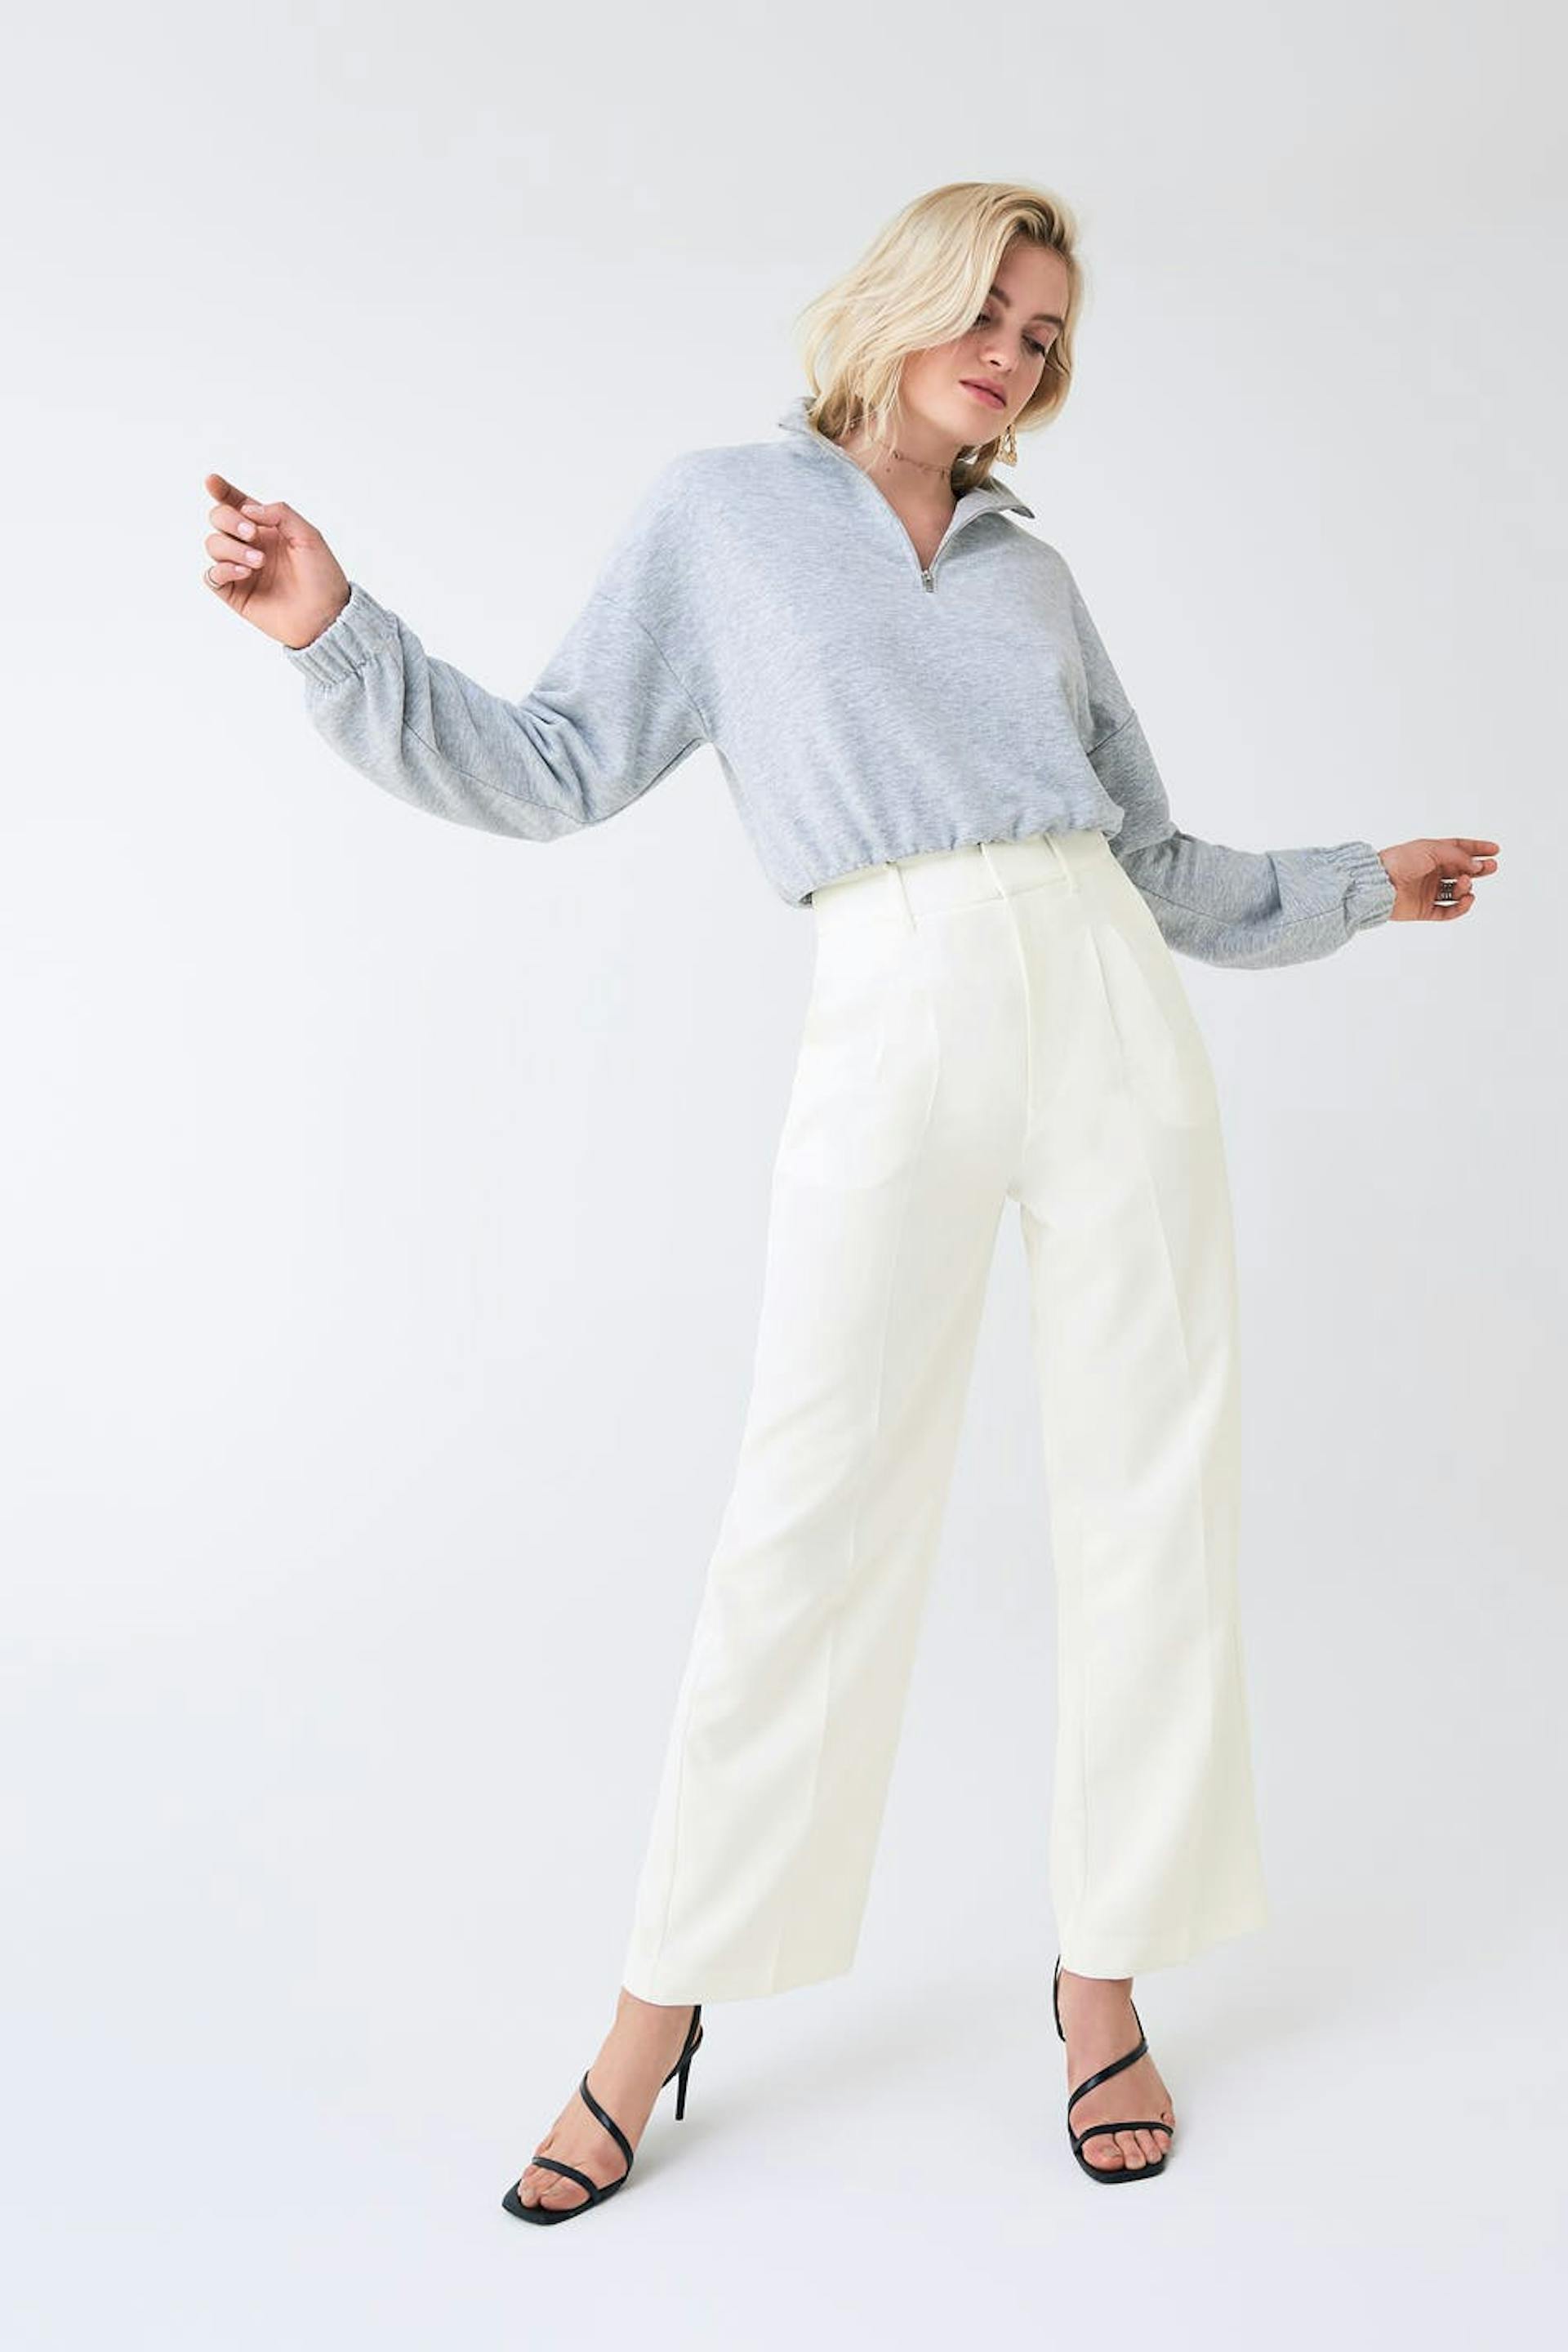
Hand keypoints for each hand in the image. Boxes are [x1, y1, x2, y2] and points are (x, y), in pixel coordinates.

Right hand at [201, 473, 350, 649]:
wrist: (325, 616)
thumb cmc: (322, 576)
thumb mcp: (308, 535)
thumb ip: (280, 513)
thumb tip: (248, 509)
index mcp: (267, 528)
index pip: (237, 503)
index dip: (221, 490)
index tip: (211, 481)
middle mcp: (250, 545)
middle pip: (218, 518)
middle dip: (229, 520)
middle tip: (252, 533)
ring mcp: (240, 568)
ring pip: (213, 544)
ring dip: (232, 548)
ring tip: (259, 562)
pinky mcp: (234, 592)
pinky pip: (211, 574)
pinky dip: (223, 569)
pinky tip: (245, 573)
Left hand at [1377, 837, 1499, 921]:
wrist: (1379, 884)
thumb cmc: (1400, 861)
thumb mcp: (1432, 850)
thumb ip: (1458, 856)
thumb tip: (1477, 866)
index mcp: (1431, 854)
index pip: (1459, 849)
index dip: (1477, 849)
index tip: (1495, 850)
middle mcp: (1431, 873)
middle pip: (1461, 871)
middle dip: (1478, 869)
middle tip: (1492, 867)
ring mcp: (1428, 892)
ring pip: (1457, 892)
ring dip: (1466, 887)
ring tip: (1464, 883)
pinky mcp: (1424, 910)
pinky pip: (1449, 912)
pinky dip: (1460, 908)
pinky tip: (1467, 900)